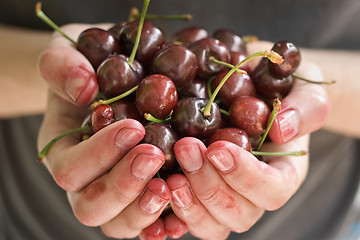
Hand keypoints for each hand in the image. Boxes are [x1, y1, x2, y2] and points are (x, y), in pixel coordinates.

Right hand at [37, 24, 169, 238]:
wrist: (106, 76)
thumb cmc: (87, 67)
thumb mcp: (67, 53)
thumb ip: (63, 65)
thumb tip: (83, 88)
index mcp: (64, 151)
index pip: (71, 172)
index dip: (100, 155)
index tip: (133, 127)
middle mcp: (86, 180)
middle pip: (93, 208)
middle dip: (124, 185)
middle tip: (154, 155)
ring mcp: (114, 192)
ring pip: (120, 224)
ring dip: (146, 209)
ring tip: (172, 183)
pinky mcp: (142, 193)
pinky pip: (151, 223)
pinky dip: (167, 221)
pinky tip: (185, 206)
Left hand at [154, 41, 330, 238]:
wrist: (252, 90)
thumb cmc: (279, 91)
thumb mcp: (304, 90)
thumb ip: (306, 108)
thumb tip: (281, 129)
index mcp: (282, 173)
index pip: (272, 191)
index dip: (245, 177)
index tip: (219, 148)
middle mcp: (253, 193)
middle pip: (238, 214)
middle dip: (209, 185)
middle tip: (186, 148)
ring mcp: (224, 197)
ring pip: (211, 225)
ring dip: (189, 202)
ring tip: (169, 172)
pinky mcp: (197, 194)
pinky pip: (183, 219)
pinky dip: (168, 212)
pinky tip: (154, 191)